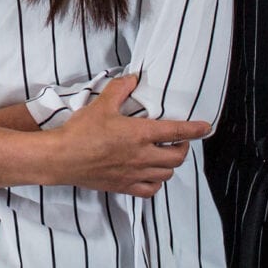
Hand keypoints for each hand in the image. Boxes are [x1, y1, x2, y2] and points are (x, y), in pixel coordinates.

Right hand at [51, 75, 210, 196]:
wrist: (62, 158)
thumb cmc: (81, 131)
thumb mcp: (101, 104)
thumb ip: (120, 89)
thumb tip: (133, 78)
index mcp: (140, 134)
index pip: (177, 131)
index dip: (195, 129)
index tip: (205, 127)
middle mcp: (142, 156)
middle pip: (177, 157)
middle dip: (184, 148)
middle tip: (179, 140)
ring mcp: (134, 173)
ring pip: (166, 174)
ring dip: (171, 164)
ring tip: (165, 155)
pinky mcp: (124, 186)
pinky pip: (150, 190)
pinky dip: (156, 183)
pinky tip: (151, 175)